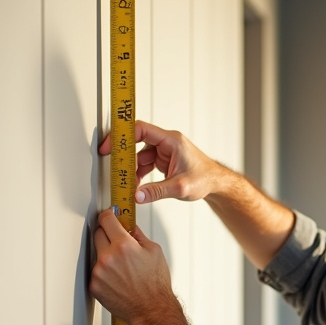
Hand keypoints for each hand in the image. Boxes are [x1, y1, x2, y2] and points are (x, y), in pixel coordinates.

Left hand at [89, 207, 173, 323]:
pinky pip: (96, 271)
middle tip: (118, 241)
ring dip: (106, 254)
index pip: (106, 219)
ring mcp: (99, 272)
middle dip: (107, 233)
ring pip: (97, 253)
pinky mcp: (94, 285)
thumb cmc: (155, 285)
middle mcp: (108, 257)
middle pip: (98, 233)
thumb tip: (130, 227)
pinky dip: (104, 271)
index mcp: (123, 246)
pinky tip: (118, 278)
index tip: (109, 215)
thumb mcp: (154, 251)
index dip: (108, 215)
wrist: (151, 309)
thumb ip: (138, 235)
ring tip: (123, 266)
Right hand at [98, 120, 235, 204]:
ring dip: (132, 169)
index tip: (109, 145)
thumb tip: (137, 195)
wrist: (216, 184)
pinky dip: (139, 174)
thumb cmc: (205, 179)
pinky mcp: (163, 159)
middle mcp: (167, 142)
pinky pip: (145, 163)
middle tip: (112, 166)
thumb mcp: (180, 187)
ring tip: (128, 183)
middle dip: (124, 155)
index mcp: (172, 140)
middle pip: (137, 142)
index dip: (122, 135)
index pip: (141, 130)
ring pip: (139, 155)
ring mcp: (164, 151)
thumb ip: (157, 191)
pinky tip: (137, 185)